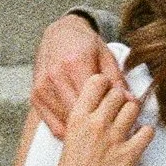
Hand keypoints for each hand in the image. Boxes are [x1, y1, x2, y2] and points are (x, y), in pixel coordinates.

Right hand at [31, 15, 131, 137]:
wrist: (60, 34)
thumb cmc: (86, 45)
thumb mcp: (106, 55)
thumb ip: (117, 79)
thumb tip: (130, 101)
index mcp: (75, 63)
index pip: (95, 98)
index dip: (109, 111)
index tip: (120, 117)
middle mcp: (55, 75)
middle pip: (80, 113)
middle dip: (96, 123)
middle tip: (110, 127)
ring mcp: (42, 87)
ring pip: (66, 122)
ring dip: (82, 129)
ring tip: (96, 128)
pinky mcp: (35, 97)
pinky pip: (53, 126)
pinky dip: (69, 131)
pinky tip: (81, 129)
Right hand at [45, 75, 151, 165]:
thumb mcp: (70, 137)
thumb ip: (85, 118)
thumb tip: (101, 104)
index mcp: (77, 117)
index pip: (98, 82)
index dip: (106, 84)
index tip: (108, 93)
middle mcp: (96, 124)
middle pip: (119, 93)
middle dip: (122, 98)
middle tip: (120, 110)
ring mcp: (114, 139)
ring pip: (134, 107)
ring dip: (134, 113)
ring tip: (129, 125)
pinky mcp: (129, 154)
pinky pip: (148, 131)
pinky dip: (146, 133)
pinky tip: (137, 139)